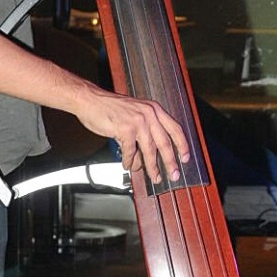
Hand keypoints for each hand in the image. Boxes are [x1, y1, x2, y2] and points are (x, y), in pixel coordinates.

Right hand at [72, 84, 189, 182]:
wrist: (90, 100)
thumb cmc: (110, 107)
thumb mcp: (134, 113)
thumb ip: (144, 130)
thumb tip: (146, 155)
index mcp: (154, 109)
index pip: (175, 128)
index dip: (182, 145)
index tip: (186, 158)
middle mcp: (148, 114)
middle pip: (165, 143)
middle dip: (170, 162)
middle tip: (174, 175)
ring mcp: (137, 121)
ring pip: (149, 150)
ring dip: (151, 167)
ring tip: (154, 176)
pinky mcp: (125, 129)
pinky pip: (130, 152)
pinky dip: (129, 161)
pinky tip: (127, 165)